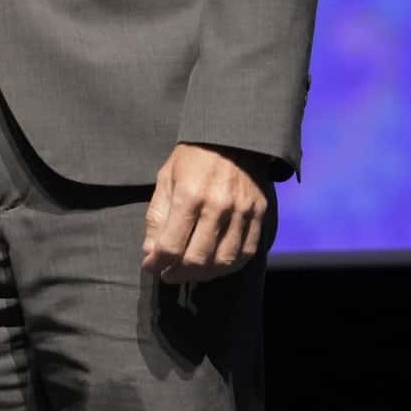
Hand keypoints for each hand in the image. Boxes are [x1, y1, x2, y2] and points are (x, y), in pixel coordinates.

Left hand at [141, 142, 271, 284]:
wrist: (233, 136)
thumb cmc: (193, 157)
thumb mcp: (166, 179)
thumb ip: (157, 217)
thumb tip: (151, 253)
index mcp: (189, 195)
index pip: (170, 245)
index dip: (157, 263)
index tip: (151, 267)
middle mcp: (217, 206)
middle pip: (197, 259)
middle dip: (178, 274)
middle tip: (170, 274)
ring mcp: (242, 212)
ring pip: (224, 261)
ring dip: (204, 275)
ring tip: (191, 272)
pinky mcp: (259, 214)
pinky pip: (247, 252)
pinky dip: (230, 266)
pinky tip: (216, 265)